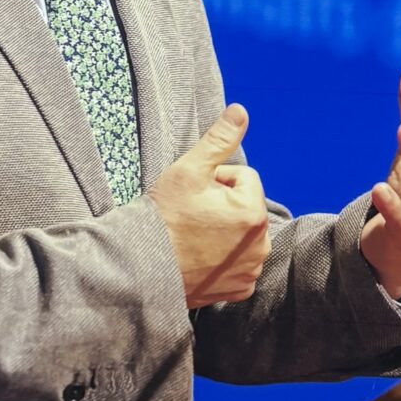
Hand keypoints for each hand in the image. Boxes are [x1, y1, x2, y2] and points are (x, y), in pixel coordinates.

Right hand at [150, 104, 271, 308]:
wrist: (140, 269)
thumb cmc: (163, 217)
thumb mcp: (189, 170)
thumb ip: (219, 140)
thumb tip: (241, 111)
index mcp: (252, 212)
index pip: (243, 179)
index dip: (216, 180)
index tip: (193, 195)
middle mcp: (260, 245)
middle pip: (245, 207)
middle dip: (223, 206)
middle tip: (191, 216)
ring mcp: (251, 270)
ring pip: (243, 235)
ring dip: (225, 231)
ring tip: (193, 237)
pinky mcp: (240, 289)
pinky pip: (239, 263)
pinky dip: (224, 259)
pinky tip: (200, 259)